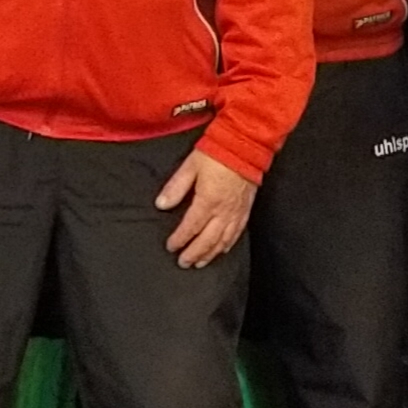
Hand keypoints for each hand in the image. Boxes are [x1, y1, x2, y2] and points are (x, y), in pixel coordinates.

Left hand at [157, 149, 256, 268]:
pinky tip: (221, 250)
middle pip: (207, 240)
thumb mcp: (190, 166)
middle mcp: (223, 211)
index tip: (171, 247)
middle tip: (183, 263)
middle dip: (194, 253)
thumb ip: (176, 187)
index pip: (191, 227)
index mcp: (208, 201)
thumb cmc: (217, 152)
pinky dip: (228, 245)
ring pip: (222, 241)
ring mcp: (236, 212)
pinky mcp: (246, 209)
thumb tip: (161, 204)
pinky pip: (237, 233)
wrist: (246, 144)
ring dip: (209, 254)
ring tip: (199, 263)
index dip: (180, 239)